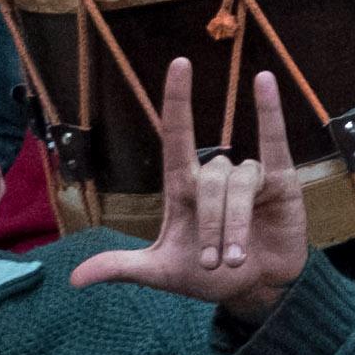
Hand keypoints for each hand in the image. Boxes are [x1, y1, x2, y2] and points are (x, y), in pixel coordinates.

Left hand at [71, 62, 307, 323]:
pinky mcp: (281, 182)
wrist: (256, 290)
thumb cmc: (209, 275)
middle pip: (209, 180)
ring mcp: (249, 176)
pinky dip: (269, 112)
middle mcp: (215, 175)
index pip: (178, 134)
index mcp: (184, 187)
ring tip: (237, 260)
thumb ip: (122, 268)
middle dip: (212, 225)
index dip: (178, 100)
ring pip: (238, 185)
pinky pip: (275, 143)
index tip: (180, 63)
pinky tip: (264, 81)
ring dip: (235, 225)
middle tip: (215, 263)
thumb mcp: (162, 272)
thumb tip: (73, 279)